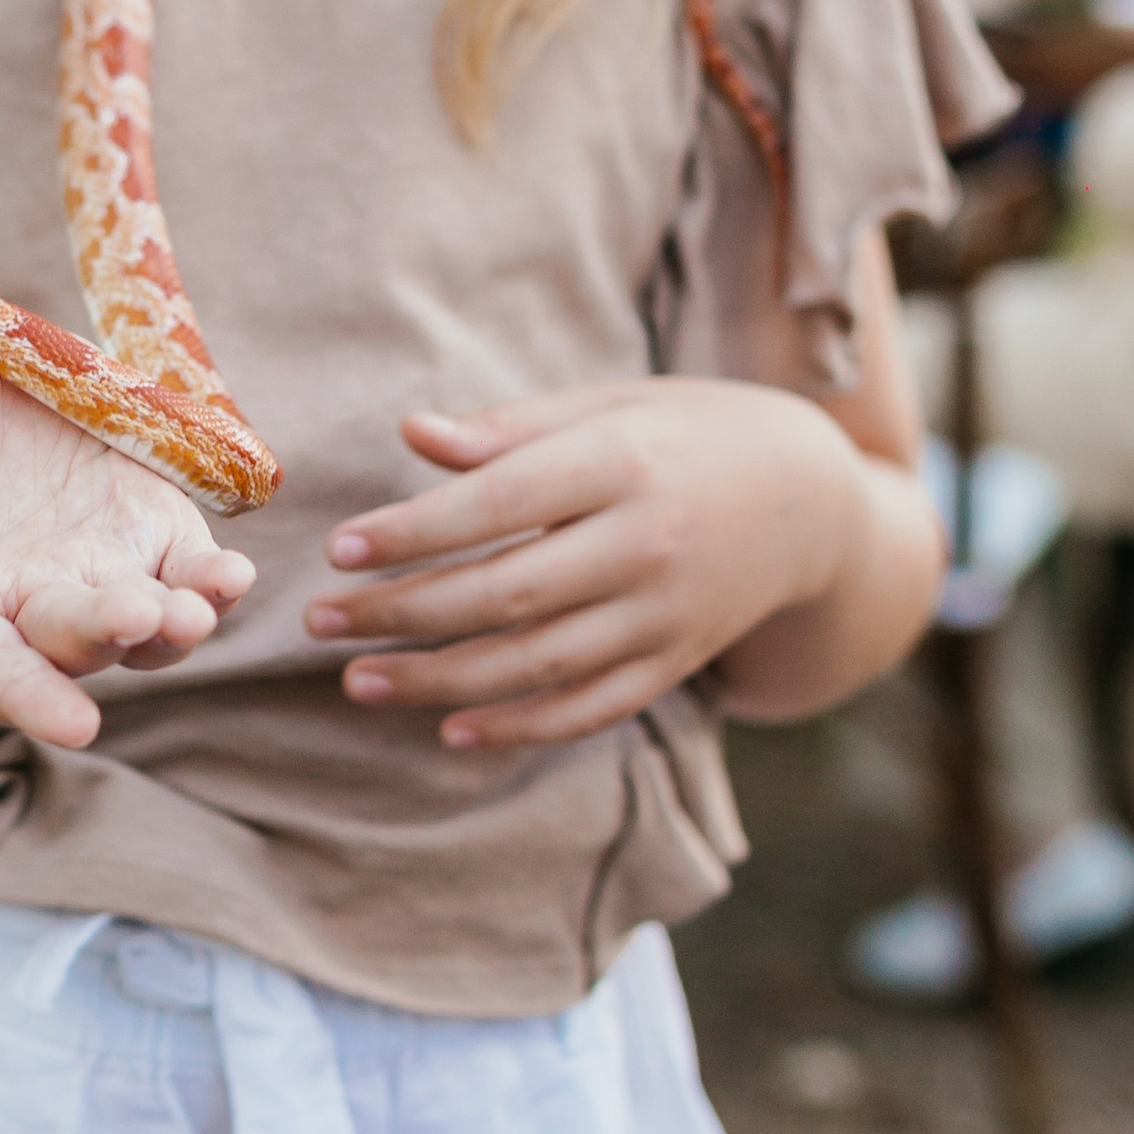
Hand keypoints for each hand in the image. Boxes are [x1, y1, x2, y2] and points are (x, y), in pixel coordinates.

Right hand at [0, 355, 257, 748]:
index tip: (74, 726)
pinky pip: (188, 567)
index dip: (29, 698)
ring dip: (176, 622)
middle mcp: (29, 610)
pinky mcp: (146, 528)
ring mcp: (95, 571)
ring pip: (145, 622)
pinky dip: (212, 578)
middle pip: (75, 642)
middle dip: (109, 634)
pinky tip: (233, 576)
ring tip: (198, 606)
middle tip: (142, 617)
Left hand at [301, 379, 862, 751]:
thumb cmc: (687, 432)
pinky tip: (451, 729)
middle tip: (320, 622)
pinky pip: (590, 709)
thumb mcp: (608, 404)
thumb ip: (511, 428)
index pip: (498, 505)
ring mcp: (665, 615)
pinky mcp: (676, 662)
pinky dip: (521, 727)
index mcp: (621, 462)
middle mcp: (646, 545)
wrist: (813, 498)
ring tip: (359, 681)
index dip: (414, 532)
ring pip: (539, 663)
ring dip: (440, 681)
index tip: (341, 548)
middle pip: (507, 592)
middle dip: (403, 613)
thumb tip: (412, 434)